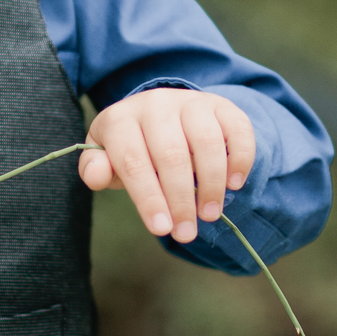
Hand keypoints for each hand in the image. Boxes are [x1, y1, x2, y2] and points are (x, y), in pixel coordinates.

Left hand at [79, 90, 254, 243]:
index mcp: (121, 118)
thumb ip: (97, 170)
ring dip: (211, 184)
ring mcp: (191, 102)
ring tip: (210, 215)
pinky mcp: (221, 105)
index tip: (161, 229)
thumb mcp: (109, 159)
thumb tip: (96, 176)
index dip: (148, 198)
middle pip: (171, 155)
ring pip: (206, 143)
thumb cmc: (133, 148)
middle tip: (187, 233)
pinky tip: (234, 185)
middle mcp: (156, 103)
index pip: (133, 160)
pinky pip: (237, 131)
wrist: (163, 115)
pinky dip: (240, 159)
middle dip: (181, 200)